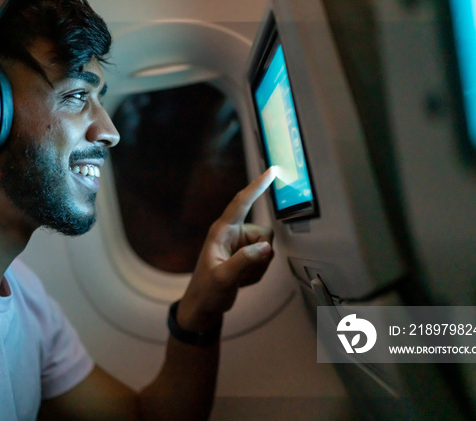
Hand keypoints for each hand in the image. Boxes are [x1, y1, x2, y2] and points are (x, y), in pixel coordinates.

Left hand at [177, 167, 276, 332]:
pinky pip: (264, 258)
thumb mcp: (223, 278)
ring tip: (240, 278)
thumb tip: (266, 247)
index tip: (272, 171)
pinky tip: (242, 279)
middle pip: (263, 233)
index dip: (257, 185)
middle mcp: (232, 233)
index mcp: (222, 231)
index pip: (242, 202)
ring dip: (258, 266)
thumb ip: (244, 261)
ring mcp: (239, 244)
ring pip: (267, 247)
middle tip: (244, 273)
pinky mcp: (245, 254)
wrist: (203, 306)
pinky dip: (257, 272)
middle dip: (261, 255)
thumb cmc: (207, 291)